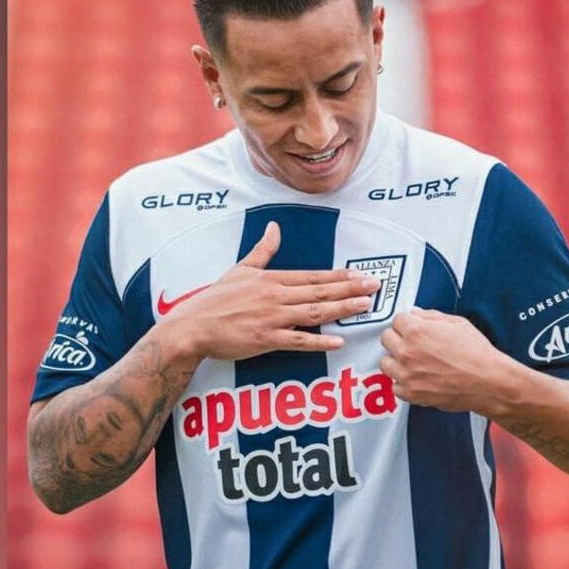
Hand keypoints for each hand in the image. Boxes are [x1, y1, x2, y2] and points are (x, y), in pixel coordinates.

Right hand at [159, 220, 379, 359]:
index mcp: (272, 279)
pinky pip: (297, 341)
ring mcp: (271, 318)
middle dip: (350, 289)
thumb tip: (274, 227)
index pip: (313, 277)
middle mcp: (275, 296)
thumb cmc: (216, 299)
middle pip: (320, 292)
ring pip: (314, 313)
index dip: (339, 276)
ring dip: (342, 309)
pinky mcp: (265, 339)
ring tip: (365, 307)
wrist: (192, 326)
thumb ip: (263, 250)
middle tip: (375, 286)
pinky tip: (337, 341)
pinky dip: (318, 341)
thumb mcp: (240, 269)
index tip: (360, 274)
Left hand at [379, 308, 505, 411]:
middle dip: (398, 338)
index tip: (411, 327)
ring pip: (385, 363)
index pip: (396, 320)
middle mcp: (407, 351)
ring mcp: (406, 374)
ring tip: (411, 362)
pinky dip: (403, 383)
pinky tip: (416, 378)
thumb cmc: (476, 354)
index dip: (407, 323)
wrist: (488, 381)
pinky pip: (394, 386)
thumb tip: (417, 314)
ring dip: (396, 360)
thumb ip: (431, 316)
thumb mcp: (457, 323)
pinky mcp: (411, 393)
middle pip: (386, 338)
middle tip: (411, 343)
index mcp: (416, 331)